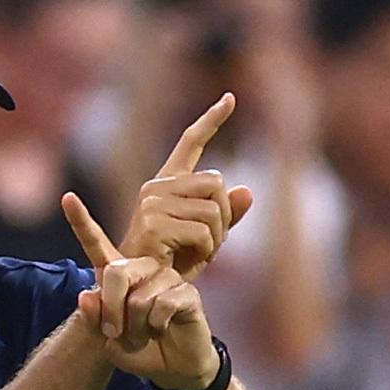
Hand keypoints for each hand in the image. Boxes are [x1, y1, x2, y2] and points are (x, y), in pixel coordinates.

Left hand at [63, 192, 219, 389]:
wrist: (173, 368)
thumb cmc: (138, 350)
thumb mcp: (107, 340)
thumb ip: (92, 319)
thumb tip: (86, 295)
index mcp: (118, 275)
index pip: (97, 244)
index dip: (81, 221)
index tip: (67, 198)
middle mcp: (142, 269)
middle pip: (116, 273)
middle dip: (112, 311)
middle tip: (117, 332)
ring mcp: (166, 277)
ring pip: (139, 297)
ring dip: (136, 325)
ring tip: (145, 331)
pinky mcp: (186, 292)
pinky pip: (161, 305)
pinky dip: (156, 325)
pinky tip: (163, 328)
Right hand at [117, 93, 252, 281]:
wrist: (141, 292)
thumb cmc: (170, 264)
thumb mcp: (205, 238)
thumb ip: (226, 214)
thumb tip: (248, 191)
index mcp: (166, 184)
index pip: (190, 144)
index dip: (211, 120)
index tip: (230, 98)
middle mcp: (156, 188)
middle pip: (217, 183)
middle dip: (223, 217)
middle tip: (207, 244)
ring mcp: (152, 204)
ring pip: (214, 211)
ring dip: (215, 240)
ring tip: (194, 255)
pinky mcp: (154, 224)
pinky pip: (204, 233)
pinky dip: (205, 252)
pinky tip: (185, 261)